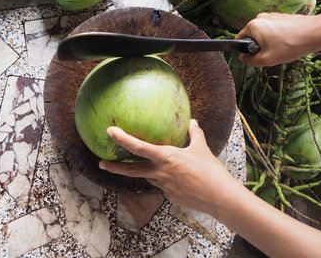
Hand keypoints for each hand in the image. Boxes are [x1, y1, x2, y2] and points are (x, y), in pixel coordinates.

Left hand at [99, 120, 237, 213]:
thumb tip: (192, 122)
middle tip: (101, 163)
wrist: (219, 198)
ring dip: (146, 172)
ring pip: (149, 177)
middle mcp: (160, 172)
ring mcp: (163, 186)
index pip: (138, 147)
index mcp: (165, 157)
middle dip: (114, 167)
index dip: (122, 138)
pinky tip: (179, 180)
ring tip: (155, 167)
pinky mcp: (170, 196)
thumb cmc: (211, 171)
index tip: (110, 132)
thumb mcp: (202, 148)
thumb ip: (194, 133)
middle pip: (131, 170)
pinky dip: (166, 180)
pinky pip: (163, 186)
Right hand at [236, 12, 320, 66]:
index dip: (246, 51)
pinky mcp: (281, 17)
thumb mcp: (266, 60)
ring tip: (282, 47)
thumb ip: (249, 61)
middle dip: (260, 47)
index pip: (239, 40)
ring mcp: (271, 16)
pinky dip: (278, 38)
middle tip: (272, 53)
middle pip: (252, 37)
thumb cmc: (292, 44)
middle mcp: (260, 17)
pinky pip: (273, 30)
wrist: (315, 33)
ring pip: (263, 34)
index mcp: (253, 25)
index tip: (259, 55)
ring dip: (269, 43)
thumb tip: (242, 58)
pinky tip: (288, 42)